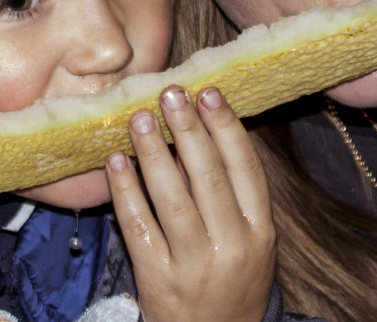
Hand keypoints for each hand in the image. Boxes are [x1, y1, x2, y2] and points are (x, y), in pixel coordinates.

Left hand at [107, 86, 275, 321]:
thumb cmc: (232, 283)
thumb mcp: (251, 243)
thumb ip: (231, 196)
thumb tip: (199, 133)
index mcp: (261, 233)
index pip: (245, 169)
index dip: (227, 128)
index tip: (209, 94)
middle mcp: (231, 247)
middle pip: (208, 177)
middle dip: (189, 129)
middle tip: (171, 93)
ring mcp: (193, 264)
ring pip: (172, 198)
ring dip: (154, 152)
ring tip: (140, 118)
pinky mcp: (158, 279)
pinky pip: (138, 226)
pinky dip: (126, 191)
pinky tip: (116, 162)